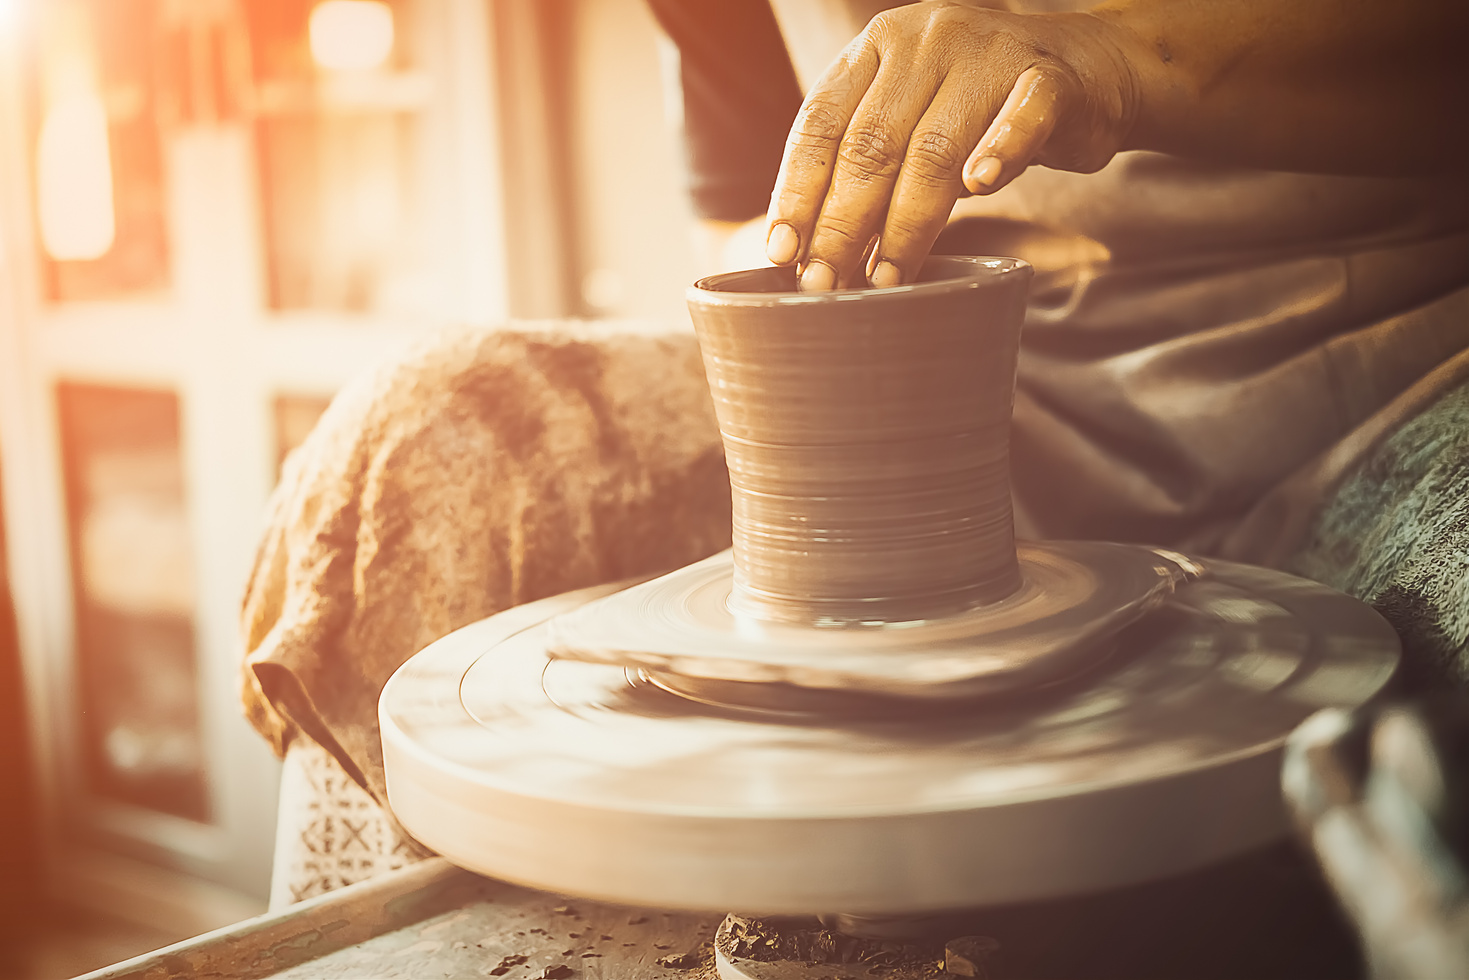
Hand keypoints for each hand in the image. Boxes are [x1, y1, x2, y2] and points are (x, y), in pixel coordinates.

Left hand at [764, 2, 1139, 289]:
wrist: (1085, 68)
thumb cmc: (979, 111)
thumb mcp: (910, 120)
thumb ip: (865, 166)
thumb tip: (808, 255)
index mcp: (875, 50)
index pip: (819, 124)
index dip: (797, 192)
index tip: (783, 252)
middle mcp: (924, 41)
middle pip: (870, 145)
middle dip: (842, 224)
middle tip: (826, 282)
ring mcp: (988, 54)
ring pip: (934, 149)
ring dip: (905, 224)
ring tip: (886, 279)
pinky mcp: (1049, 80)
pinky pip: (1020, 120)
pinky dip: (999, 154)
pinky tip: (980, 189)